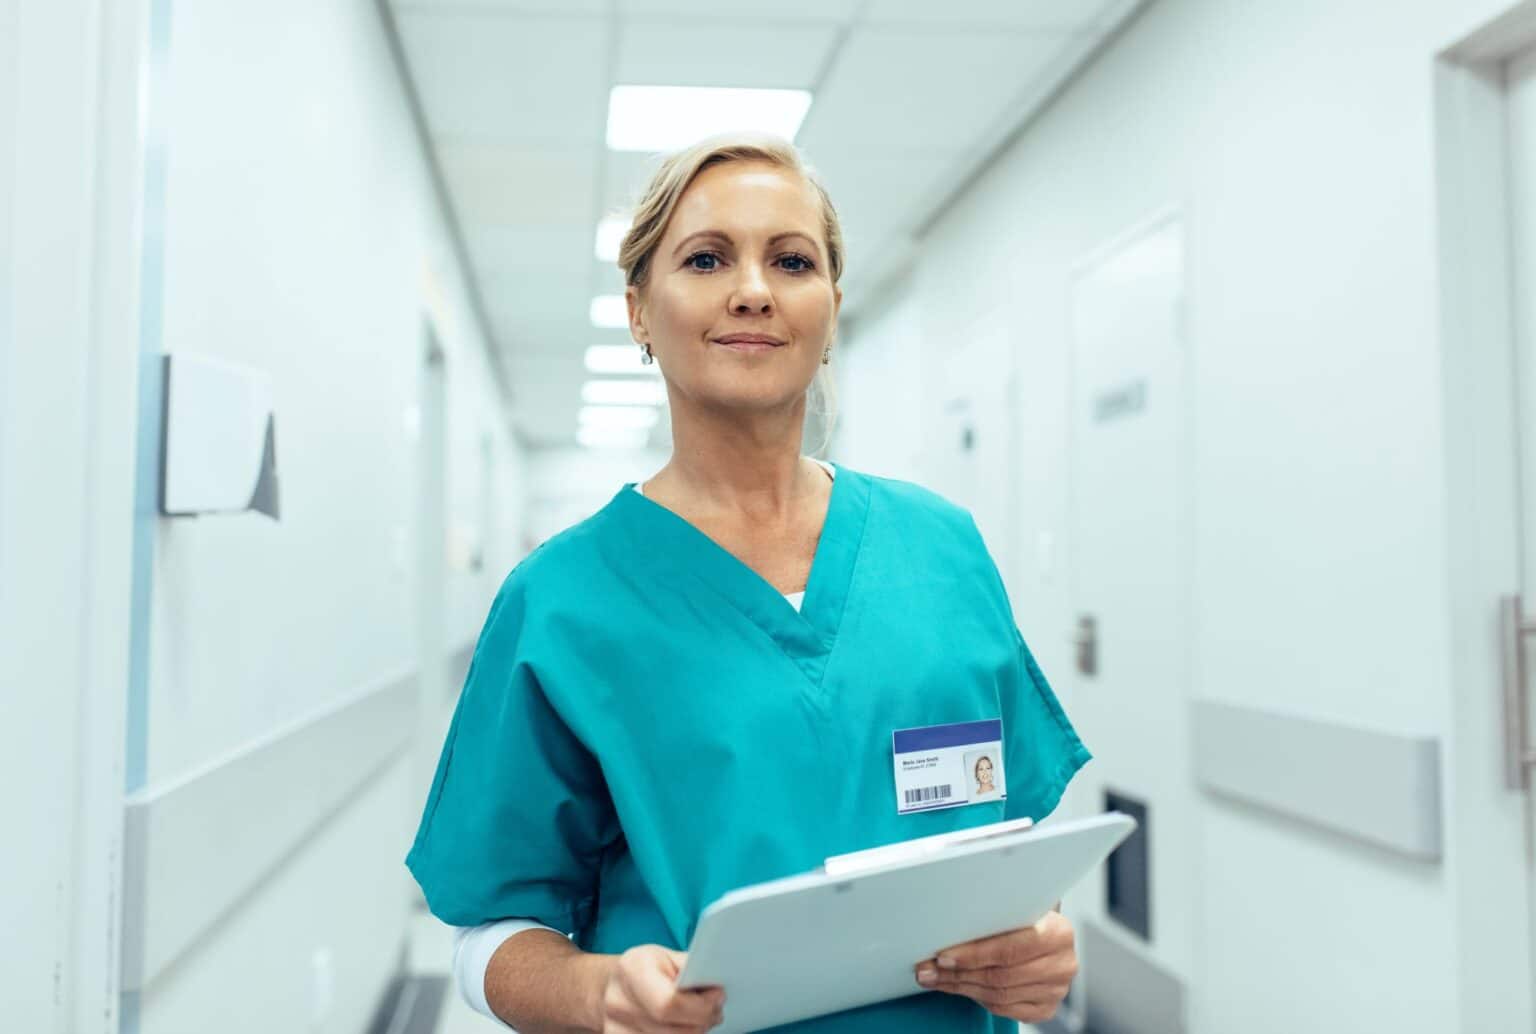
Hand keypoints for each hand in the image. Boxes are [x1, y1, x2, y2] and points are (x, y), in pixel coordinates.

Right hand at [596, 944, 724, 1033]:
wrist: (617, 985)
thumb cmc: (650, 968)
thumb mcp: (670, 956)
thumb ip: (691, 970)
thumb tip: (716, 991)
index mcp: (632, 969)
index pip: (669, 1003)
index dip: (700, 1006)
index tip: (719, 996)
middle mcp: (617, 1002)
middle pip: (674, 1032)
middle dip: (703, 1022)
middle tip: (716, 1011)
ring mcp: (614, 1028)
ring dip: (694, 1033)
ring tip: (700, 1018)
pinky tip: (684, 1027)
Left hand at [913, 911, 1077, 1023]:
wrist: (1049, 936)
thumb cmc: (1027, 917)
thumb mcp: (1016, 907)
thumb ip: (994, 913)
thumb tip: (946, 924)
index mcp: (1058, 932)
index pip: (1009, 948)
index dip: (973, 954)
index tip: (943, 955)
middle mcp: (1062, 963)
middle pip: (1000, 975)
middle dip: (958, 973)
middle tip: (929, 969)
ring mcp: (1056, 990)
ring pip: (998, 994)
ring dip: (961, 987)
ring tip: (936, 978)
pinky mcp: (1046, 1008)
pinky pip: (1004, 1009)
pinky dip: (976, 998)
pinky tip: (958, 987)